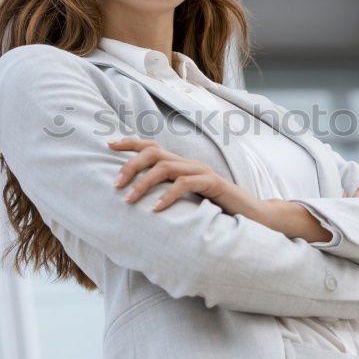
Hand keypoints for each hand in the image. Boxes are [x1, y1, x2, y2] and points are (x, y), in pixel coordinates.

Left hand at [108, 136, 259, 216]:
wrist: (251, 215)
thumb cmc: (214, 210)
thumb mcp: (184, 200)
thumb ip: (165, 195)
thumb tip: (135, 201)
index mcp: (180, 165)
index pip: (151, 146)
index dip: (129, 143)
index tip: (107, 145)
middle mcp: (188, 163)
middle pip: (154, 152)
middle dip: (130, 165)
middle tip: (115, 184)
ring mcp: (201, 171)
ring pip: (165, 167)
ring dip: (143, 183)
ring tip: (129, 200)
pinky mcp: (213, 183)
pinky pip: (185, 184)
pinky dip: (168, 195)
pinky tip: (156, 209)